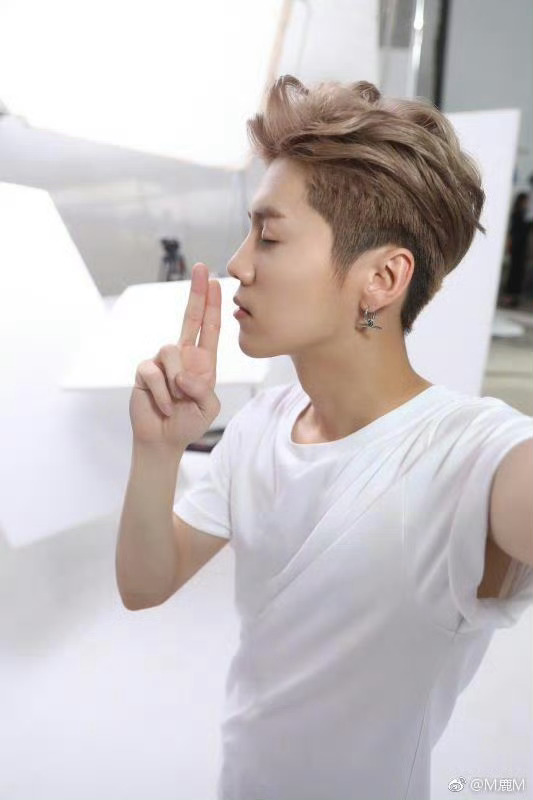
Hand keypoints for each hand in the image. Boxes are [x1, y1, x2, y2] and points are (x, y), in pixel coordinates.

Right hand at [130, 262, 221, 449]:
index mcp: (203, 362)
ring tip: (177, 401)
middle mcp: (183, 356)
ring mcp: (162, 362)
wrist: (164, 440)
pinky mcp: (144, 371)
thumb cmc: (189, 422)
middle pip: (189, 318)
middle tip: (202, 269)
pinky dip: (161, 394)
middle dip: (197, 293)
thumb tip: (184, 375)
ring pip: (170, 351)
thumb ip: (203, 390)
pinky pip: (153, 372)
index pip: (210, 328)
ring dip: (177, 381)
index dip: (213, 305)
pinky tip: (163, 406)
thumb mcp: (208, 408)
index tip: (216, 282)